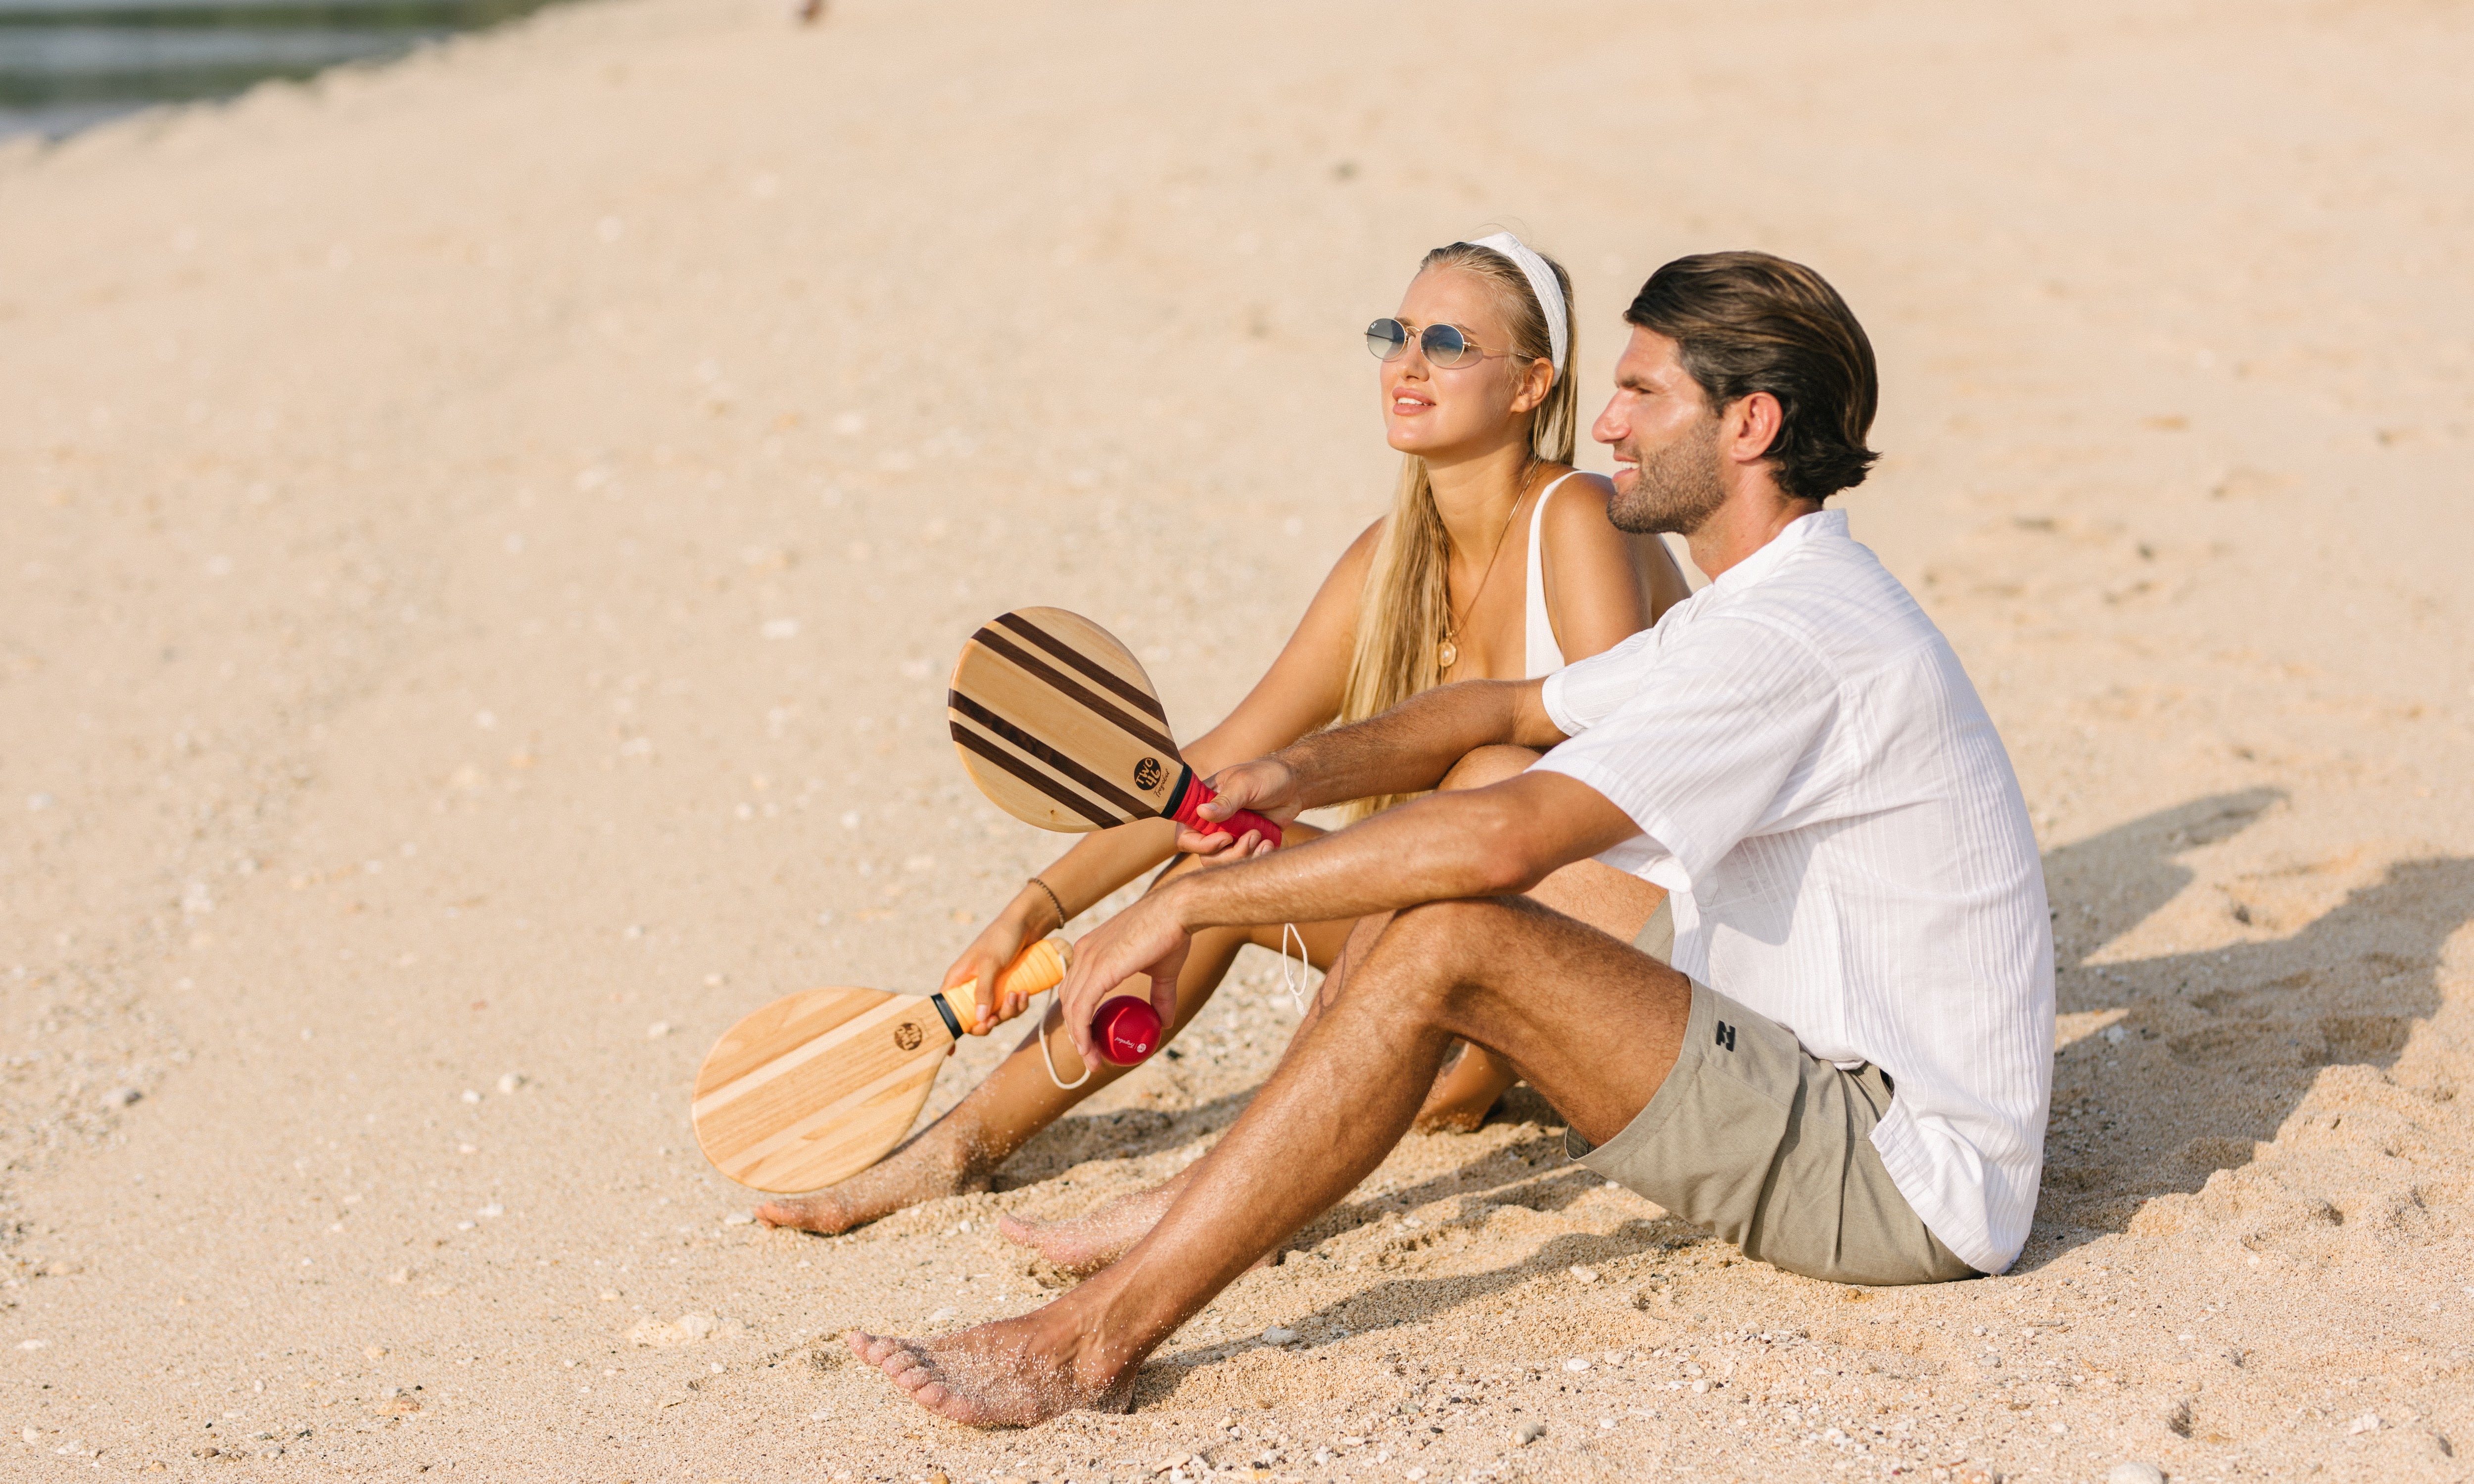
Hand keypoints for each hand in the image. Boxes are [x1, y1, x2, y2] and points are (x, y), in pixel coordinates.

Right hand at [937, 909, 1037, 1042]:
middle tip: (999, 1015)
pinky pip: (1010, 1007)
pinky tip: (1026, 993)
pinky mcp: (1006, 988)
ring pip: (995, 1015)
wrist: (1027, 923)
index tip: (951, 1051)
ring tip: (1019, 994)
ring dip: (1009, 1011)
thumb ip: (984, 990)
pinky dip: (1019, 1005)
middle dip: (989, 1022)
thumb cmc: (1002, 937)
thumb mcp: (991, 963)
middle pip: (974, 1020)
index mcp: (957, 981)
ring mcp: (990, 989)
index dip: (948, 1031)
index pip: (947, 1012)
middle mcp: (971, 988)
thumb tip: (979, 1020)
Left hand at [1058, 886, 1194, 1061]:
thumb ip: (1160, 996)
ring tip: (1093, 1060)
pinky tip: (1090, 1049)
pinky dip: (1082, 1032)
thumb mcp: (1163, 971)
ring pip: (1071, 1008)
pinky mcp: (1098, 969)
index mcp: (1092, 949)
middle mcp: (1084, 953)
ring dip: (1079, 1039)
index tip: (1093, 1039)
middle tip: (1092, 1056)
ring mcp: (1088, 960)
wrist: (1177, 910)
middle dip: (1076, 1032)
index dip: (1079, 1016)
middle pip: (1069, 1000)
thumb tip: (1164, 1023)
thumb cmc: (1171, 934)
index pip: (1075, 988)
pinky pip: (1081, 1008)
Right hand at [1174, 756, 1301, 858]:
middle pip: (1207, 856)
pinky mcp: (1247, 845)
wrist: (1293, 785)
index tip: (1226, 838)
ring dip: (1245, 856)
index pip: (1186, 836)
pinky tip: (1269, 844)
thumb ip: (1225, 800)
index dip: (1201, 845)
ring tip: (1263, 839)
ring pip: (1226, 863)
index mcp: (1203, 807)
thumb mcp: (1245, 783)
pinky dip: (1258, 858)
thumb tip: (1201, 812)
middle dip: (1230, 854)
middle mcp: (1212, 825)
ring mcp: (1230, 837)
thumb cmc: (1265, 776)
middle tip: (1252, 837)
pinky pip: (1246, 863)